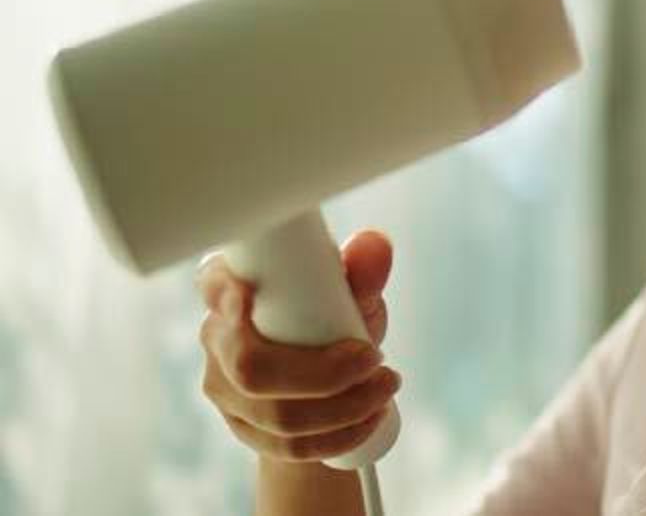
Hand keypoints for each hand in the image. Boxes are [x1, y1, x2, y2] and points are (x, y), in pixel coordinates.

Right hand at [195, 229, 401, 462]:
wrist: (329, 380)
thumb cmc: (333, 318)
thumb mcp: (352, 293)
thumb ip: (362, 272)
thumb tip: (373, 246)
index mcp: (236, 288)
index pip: (213, 284)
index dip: (222, 293)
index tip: (245, 298)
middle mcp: (218, 337)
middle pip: (250, 366)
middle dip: (323, 372)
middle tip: (374, 358)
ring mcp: (225, 387)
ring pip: (276, 414)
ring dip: (345, 406)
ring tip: (385, 386)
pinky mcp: (243, 427)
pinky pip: (288, 445)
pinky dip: (340, 435)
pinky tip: (370, 418)